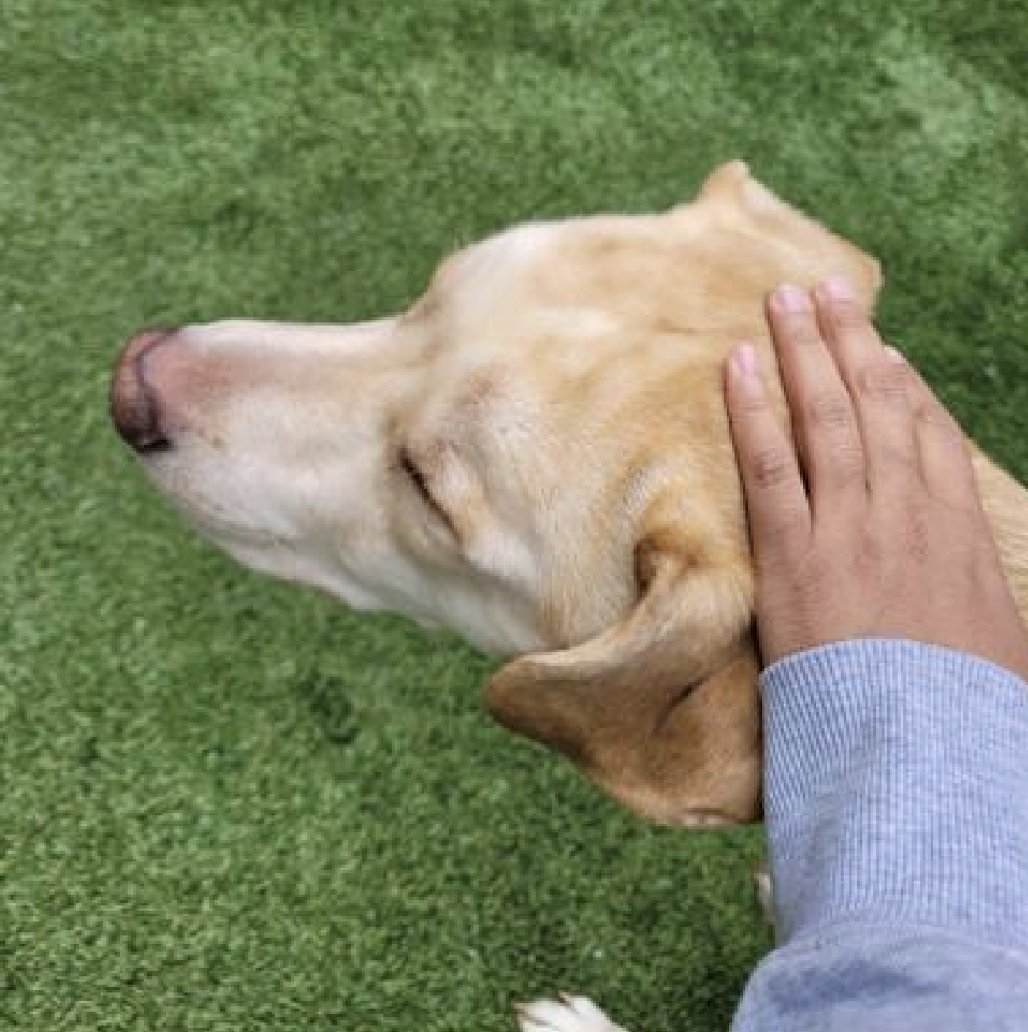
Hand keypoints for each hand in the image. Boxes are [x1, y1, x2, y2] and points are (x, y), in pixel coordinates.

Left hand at [725, 278, 1027, 680]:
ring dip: (805, 351)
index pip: (928, 438)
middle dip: (851, 342)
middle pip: (878, 406)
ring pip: (826, 416)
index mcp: (959, 533)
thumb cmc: (966, 718)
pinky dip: (754, 409)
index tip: (883, 355)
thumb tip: (987, 618)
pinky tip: (738, 364)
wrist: (925, 756)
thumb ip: (991, 618)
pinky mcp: (793, 552)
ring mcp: (850, 527)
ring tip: (786, 299)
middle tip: (827, 293)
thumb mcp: (1006, 655)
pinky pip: (769, 462)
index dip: (903, 389)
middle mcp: (907, 513)